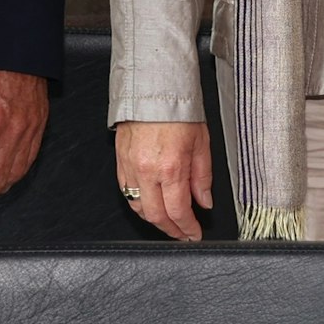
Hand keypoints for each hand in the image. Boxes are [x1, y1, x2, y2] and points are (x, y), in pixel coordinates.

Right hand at [115, 121, 213, 241]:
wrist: (153, 90)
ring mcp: (131, 168)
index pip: (178, 211)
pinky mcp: (120, 162)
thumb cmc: (178, 111)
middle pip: (156, 216)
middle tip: (182, 233)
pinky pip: (126, 192)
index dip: (187, 228)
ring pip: (138, 207)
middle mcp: (148, 171)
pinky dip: (139, 203)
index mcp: (171, 167)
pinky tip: (150, 203)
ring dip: (154, 219)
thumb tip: (204, 201)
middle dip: (171, 230)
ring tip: (168, 221)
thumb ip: (203, 176)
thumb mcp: (202, 142)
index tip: (194, 234)